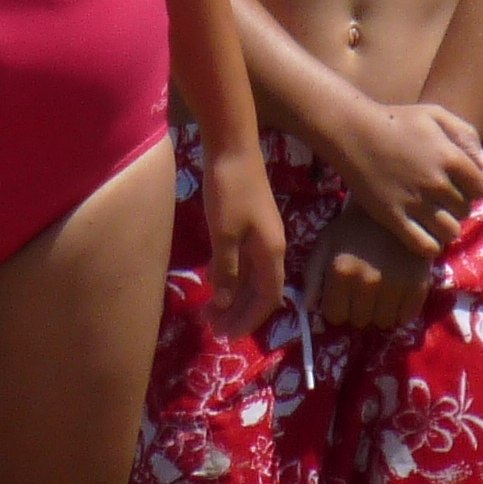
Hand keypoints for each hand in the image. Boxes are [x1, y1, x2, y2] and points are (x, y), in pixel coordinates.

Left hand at [203, 145, 289, 337]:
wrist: (233, 147)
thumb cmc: (229, 190)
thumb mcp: (224, 235)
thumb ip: (227, 271)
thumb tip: (227, 304)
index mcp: (271, 252)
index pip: (268, 299)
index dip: (250, 320)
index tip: (228, 336)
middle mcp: (271, 248)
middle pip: (260, 292)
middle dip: (239, 314)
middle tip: (214, 331)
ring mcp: (260, 237)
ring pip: (251, 279)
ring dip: (233, 299)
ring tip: (210, 315)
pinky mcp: (248, 226)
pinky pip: (243, 263)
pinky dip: (230, 279)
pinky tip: (214, 286)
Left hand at [313, 206, 431, 331]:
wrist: (394, 207)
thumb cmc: (353, 227)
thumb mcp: (326, 243)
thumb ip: (312, 275)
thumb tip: (307, 306)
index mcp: (341, 271)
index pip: (335, 316)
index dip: (338, 306)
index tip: (344, 293)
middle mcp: (367, 281)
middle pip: (360, 322)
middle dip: (359, 309)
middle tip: (364, 290)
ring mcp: (395, 284)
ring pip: (383, 323)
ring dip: (380, 312)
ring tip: (381, 291)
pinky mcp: (419, 284)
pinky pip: (406, 317)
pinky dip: (401, 311)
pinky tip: (398, 293)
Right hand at [324, 97, 482, 264]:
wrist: (353, 132)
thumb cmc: (396, 120)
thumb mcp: (435, 115)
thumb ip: (466, 136)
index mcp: (451, 158)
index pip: (481, 188)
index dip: (472, 187)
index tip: (459, 184)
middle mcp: (437, 184)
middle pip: (465, 211)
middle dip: (457, 206)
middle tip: (441, 198)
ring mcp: (415, 203)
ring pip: (449, 232)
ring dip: (446, 227)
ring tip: (435, 217)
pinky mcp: (394, 218)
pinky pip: (425, 246)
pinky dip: (430, 245)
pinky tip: (424, 234)